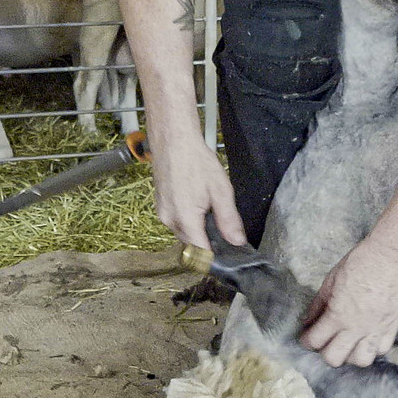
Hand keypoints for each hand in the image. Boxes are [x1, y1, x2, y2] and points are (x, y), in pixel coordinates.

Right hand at [151, 134, 244, 251]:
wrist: (173, 140)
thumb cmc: (196, 161)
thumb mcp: (220, 190)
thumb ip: (229, 220)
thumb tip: (237, 241)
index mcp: (185, 220)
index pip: (200, 254)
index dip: (215, 257)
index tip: (228, 254)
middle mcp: (169, 221)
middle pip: (192, 245)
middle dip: (208, 241)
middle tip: (223, 225)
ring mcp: (162, 213)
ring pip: (184, 233)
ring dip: (198, 229)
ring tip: (209, 207)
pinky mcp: (160, 206)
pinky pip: (176, 221)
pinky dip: (189, 219)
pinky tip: (197, 201)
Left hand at [301, 239, 397, 366]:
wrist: (392, 257)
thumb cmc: (360, 263)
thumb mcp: (331, 280)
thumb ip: (318, 304)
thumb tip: (307, 320)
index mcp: (338, 315)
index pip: (316, 340)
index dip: (306, 341)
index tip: (306, 337)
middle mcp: (357, 328)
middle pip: (335, 358)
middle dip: (325, 352)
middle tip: (325, 341)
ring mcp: (377, 330)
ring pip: (361, 360)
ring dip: (350, 355)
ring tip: (347, 343)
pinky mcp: (393, 326)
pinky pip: (382, 349)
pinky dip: (372, 348)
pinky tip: (367, 338)